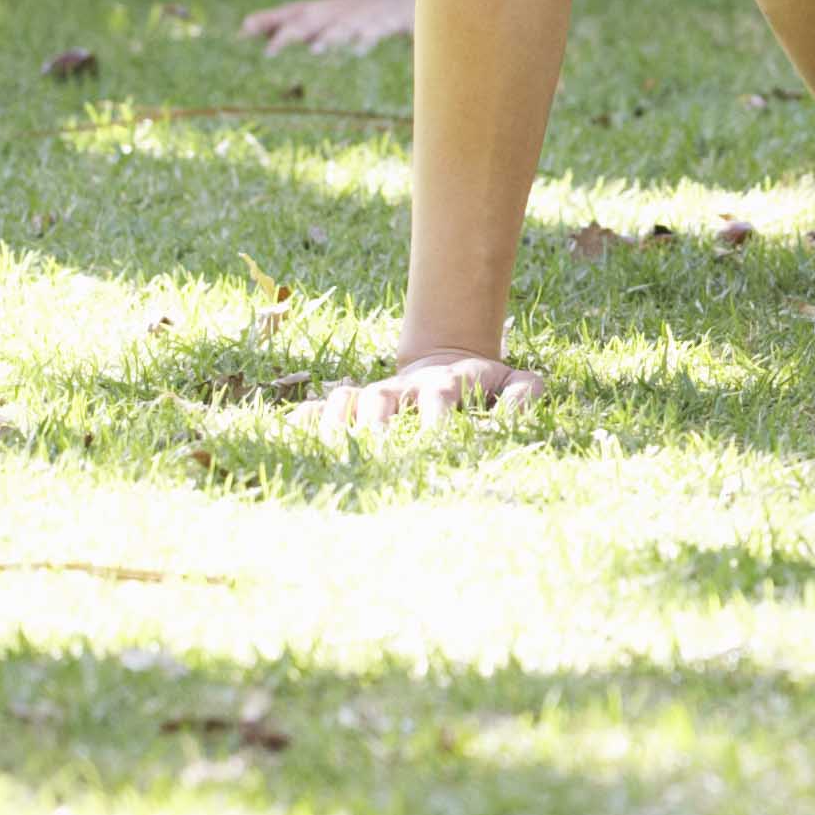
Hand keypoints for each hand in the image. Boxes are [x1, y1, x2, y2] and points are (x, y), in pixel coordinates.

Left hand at [240, 0, 415, 54]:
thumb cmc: (348, 10)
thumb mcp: (316, 13)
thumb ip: (281, 20)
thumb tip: (242, 28)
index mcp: (322, 10)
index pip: (292, 13)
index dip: (269, 21)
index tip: (244, 32)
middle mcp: (340, 11)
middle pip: (313, 19)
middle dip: (293, 32)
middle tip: (271, 49)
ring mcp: (364, 17)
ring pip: (344, 26)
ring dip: (330, 36)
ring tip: (315, 49)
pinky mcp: (388, 23)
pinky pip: (378, 31)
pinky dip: (367, 38)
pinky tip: (358, 49)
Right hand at [310, 350, 542, 433]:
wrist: (449, 363)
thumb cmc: (485, 385)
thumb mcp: (513, 382)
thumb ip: (524, 393)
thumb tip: (516, 413)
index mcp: (444, 383)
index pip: (438, 396)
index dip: (435, 415)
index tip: (433, 439)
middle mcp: (403, 389)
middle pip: (380, 399)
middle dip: (373, 424)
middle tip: (369, 452)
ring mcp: (374, 396)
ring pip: (347, 402)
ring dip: (335, 423)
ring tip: (327, 451)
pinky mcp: (353, 407)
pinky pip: (321, 410)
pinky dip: (306, 421)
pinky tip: (290, 437)